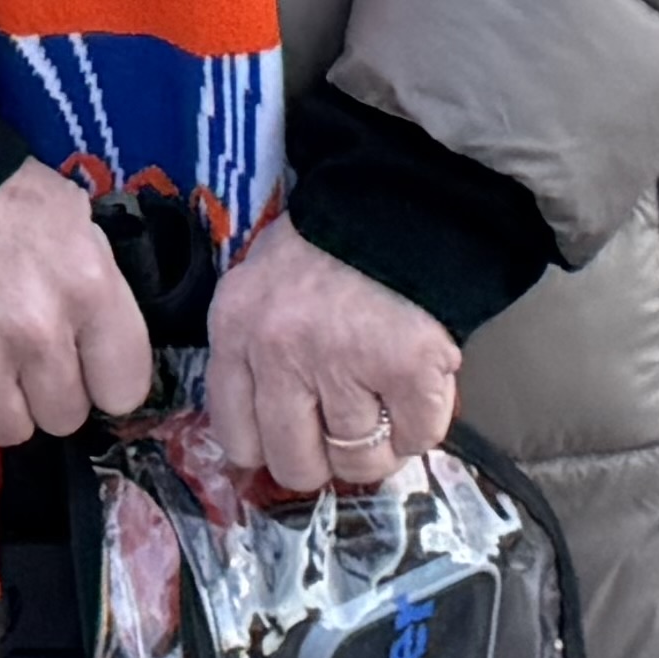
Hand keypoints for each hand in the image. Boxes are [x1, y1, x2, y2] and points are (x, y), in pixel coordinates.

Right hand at [0, 161, 153, 450]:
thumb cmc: (0, 197)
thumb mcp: (72, 221)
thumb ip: (100, 290)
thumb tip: (109, 358)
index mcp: (87, 286)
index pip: (123, 391)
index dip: (103, 378)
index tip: (85, 364)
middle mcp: (36, 330)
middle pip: (64, 417)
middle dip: (47, 390)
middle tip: (23, 350)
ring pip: (9, 431)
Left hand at [203, 217, 459, 498]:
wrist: (400, 193)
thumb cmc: (329, 242)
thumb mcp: (263, 286)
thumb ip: (254, 352)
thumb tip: (263, 443)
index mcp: (236, 328)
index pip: (237, 438)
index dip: (271, 448)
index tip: (294, 439)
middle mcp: (279, 351)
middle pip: (296, 464)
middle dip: (325, 459)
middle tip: (345, 429)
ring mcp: (344, 362)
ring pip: (359, 460)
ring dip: (379, 443)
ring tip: (385, 401)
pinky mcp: (407, 367)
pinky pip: (415, 438)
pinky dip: (421, 427)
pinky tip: (417, 394)